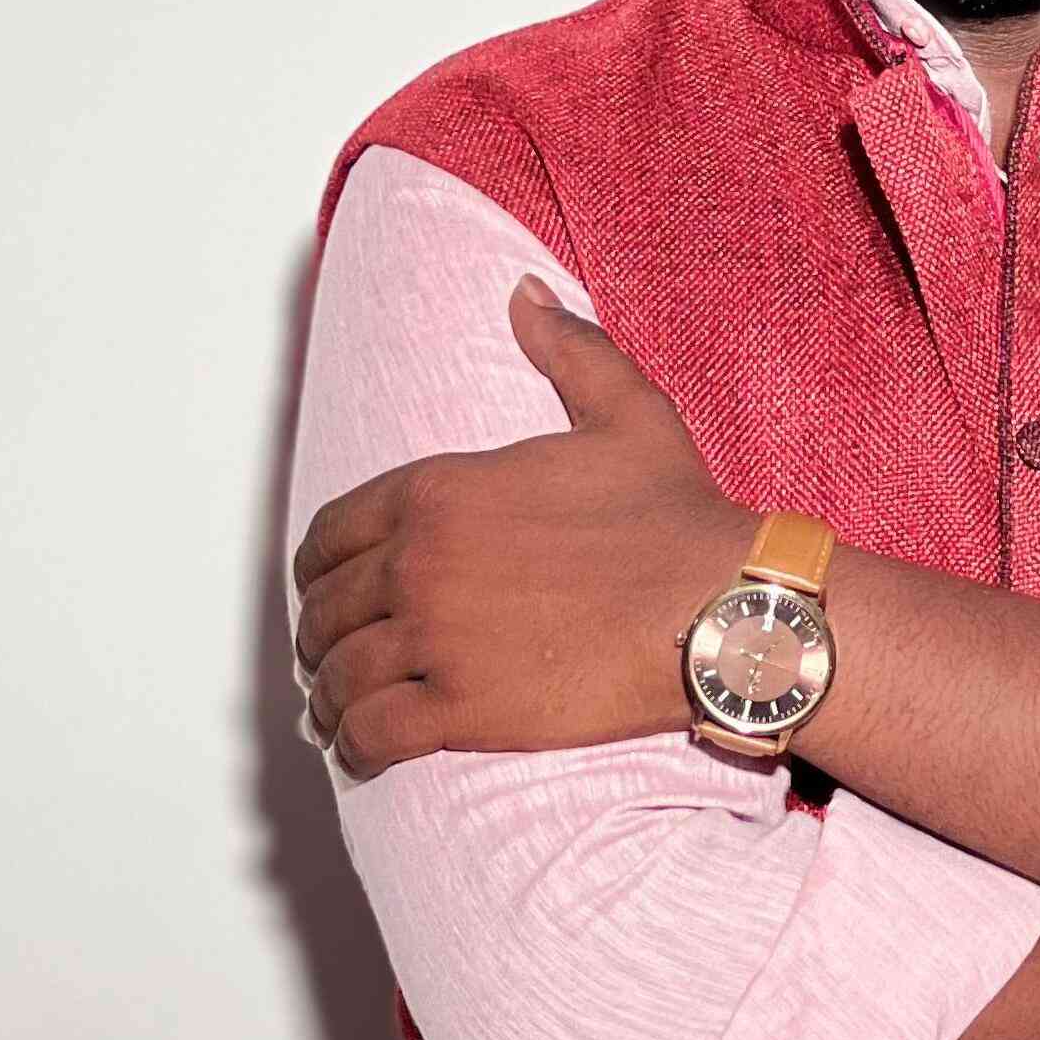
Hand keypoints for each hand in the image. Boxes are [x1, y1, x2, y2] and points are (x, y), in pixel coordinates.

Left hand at [291, 279, 747, 776]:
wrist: (721, 605)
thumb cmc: (679, 516)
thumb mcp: (625, 411)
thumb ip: (565, 348)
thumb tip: (525, 291)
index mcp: (438, 491)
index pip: (330, 535)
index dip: (318, 570)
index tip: (327, 591)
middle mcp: (420, 563)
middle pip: (325, 608)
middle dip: (320, 636)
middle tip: (331, 657)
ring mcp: (436, 638)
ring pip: (337, 674)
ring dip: (328, 695)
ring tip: (336, 713)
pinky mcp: (461, 709)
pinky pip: (371, 731)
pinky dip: (355, 744)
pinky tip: (361, 748)